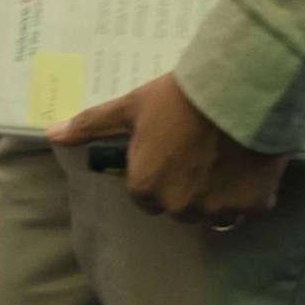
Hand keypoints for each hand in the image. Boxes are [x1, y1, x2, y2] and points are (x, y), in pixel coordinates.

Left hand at [48, 72, 289, 226]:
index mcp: (146, 188)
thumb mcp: (130, 108)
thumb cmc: (176, 99)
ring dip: (218, 193)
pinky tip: (249, 162)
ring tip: (225, 155)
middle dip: (186, 185)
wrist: (235, 92)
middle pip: (179, 206)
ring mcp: (217, 210)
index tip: (169, 149)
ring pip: (215, 211)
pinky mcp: (253, 206)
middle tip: (198, 149)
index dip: (156, 171)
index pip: (144, 195)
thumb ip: (91, 125)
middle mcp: (179, 207)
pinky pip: (248, 207)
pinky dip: (250, 191)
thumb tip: (52, 134)